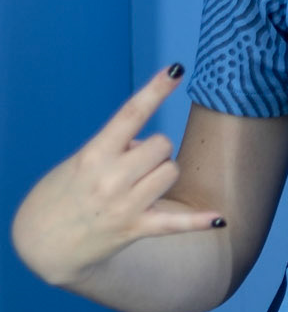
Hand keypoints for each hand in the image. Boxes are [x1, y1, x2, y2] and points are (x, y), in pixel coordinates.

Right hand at [11, 65, 226, 288]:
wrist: (43, 242)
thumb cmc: (64, 193)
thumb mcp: (79, 162)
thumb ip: (114, 148)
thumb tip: (149, 146)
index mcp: (93, 154)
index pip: (130, 113)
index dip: (155, 89)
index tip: (176, 69)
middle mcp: (111, 178)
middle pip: (162, 145)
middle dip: (154, 150)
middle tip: (132, 166)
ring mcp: (125, 205)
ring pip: (171, 172)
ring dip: (162, 175)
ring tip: (139, 188)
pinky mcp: (136, 229)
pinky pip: (176, 223)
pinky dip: (199, 222)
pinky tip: (220, 220)